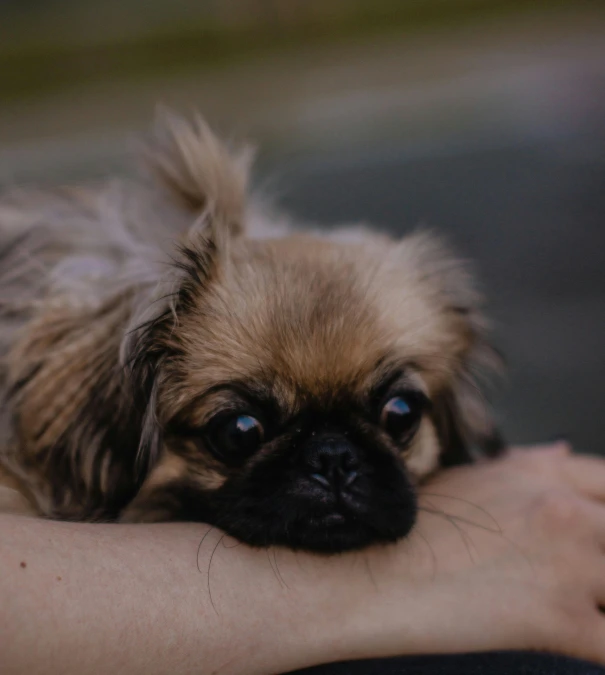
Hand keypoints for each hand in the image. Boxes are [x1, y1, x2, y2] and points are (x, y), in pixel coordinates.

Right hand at [346, 442, 604, 663]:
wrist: (372, 571)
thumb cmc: (411, 526)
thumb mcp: (469, 477)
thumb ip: (527, 465)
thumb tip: (564, 451)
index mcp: (542, 477)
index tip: (596, 538)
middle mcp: (564, 510)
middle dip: (604, 561)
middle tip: (584, 581)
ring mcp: (569, 563)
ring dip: (604, 603)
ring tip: (581, 611)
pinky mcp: (560, 620)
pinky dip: (604, 651)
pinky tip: (585, 651)